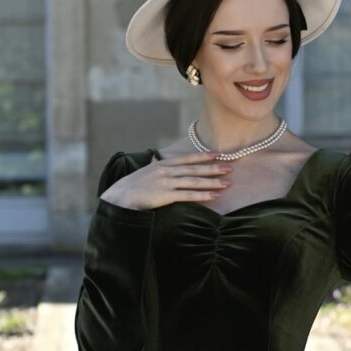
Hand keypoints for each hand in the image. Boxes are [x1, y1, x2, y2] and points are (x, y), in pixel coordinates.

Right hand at [101, 152, 231, 210]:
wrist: (120, 196)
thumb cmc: (132, 185)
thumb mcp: (144, 170)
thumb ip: (154, 164)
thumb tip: (156, 158)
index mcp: (163, 163)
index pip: (187, 158)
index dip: (203, 156)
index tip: (217, 154)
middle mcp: (167, 170)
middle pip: (194, 169)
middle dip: (213, 168)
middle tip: (230, 168)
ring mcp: (167, 182)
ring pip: (194, 181)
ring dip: (212, 182)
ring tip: (227, 184)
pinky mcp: (166, 195)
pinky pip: (188, 195)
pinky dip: (203, 195)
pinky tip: (214, 196)